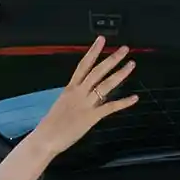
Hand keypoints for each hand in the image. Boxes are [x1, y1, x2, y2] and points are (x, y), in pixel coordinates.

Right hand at [31, 38, 138, 160]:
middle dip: (111, 59)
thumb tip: (81, 94)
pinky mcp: (91, 117)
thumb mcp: (61, 104)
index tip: (101, 40)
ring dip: (120, 74)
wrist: (45, 139)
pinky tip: (134, 98)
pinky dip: (123, 102)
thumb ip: (73, 97)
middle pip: (97, 71)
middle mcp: (78, 93)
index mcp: (70, 89)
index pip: (83, 65)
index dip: (93, 51)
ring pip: (105, 85)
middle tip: (124, 49)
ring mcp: (86, 104)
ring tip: (131, 64)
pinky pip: (110, 107)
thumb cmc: (50, 125)